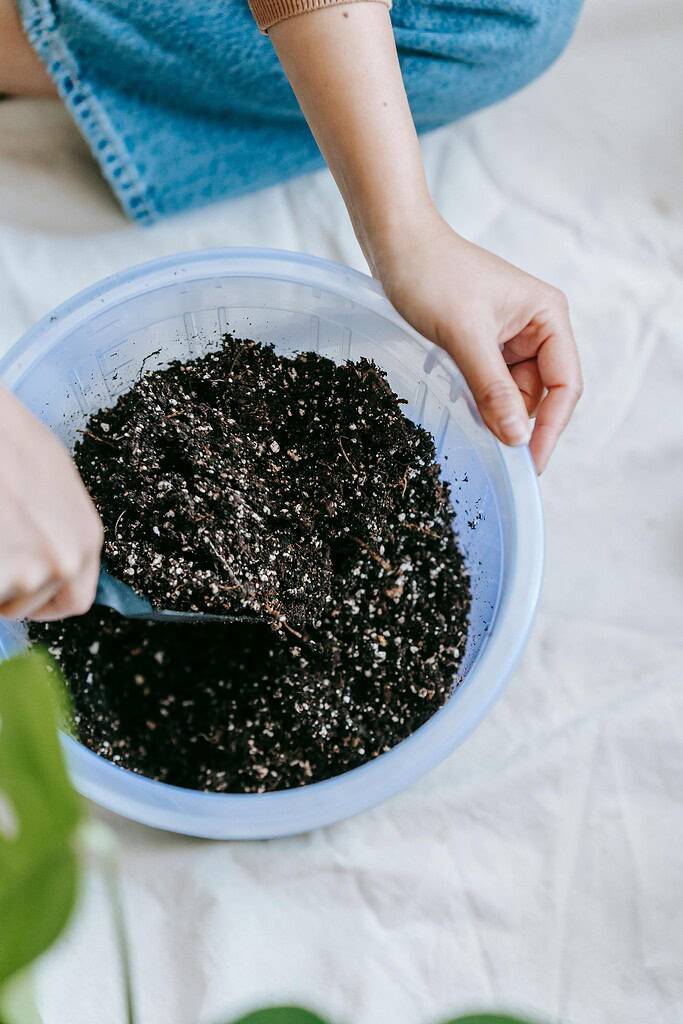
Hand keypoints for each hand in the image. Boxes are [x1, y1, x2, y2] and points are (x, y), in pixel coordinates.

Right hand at [0, 388, 102, 619]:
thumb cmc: (6, 438)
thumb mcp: (51, 482)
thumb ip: (57, 528)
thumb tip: (46, 558)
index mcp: (86, 538)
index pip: (74, 600)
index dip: (42, 599)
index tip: (21, 589)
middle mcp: (66, 560)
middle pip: (28, 603)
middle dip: (5, 587)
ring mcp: (29, 571)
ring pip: (2, 601)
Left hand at [270, 4, 580, 469]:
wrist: (395, 243)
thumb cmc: (431, 274)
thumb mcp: (464, 335)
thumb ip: (492, 388)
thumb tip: (516, 438)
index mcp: (549, 316)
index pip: (565, 384)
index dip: (551, 427)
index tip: (530, 464)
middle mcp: (538, 327)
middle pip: (541, 394)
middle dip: (519, 423)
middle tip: (495, 458)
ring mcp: (511, 337)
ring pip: (514, 393)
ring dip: (495, 413)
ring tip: (470, 428)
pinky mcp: (485, 343)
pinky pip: (491, 384)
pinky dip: (478, 401)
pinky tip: (462, 412)